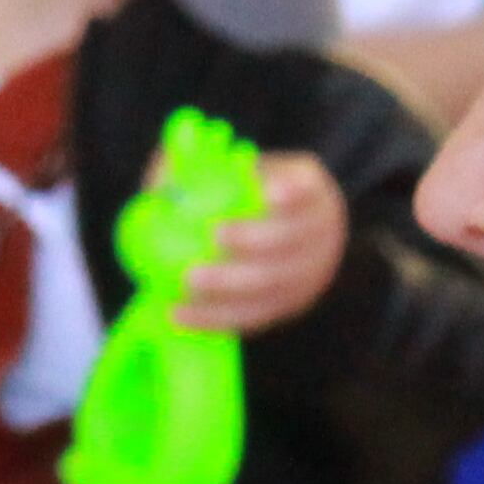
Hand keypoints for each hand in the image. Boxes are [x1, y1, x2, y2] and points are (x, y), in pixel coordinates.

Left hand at [175, 154, 346, 335]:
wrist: (268, 234)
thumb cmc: (238, 191)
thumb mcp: (227, 167)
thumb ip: (195, 167)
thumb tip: (162, 181)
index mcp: (311, 191)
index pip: (309, 188)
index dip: (294, 191)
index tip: (266, 191)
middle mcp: (321, 235)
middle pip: (291, 241)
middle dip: (255, 240)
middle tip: (214, 235)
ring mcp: (310, 276)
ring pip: (271, 287)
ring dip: (228, 287)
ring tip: (188, 279)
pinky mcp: (288, 307)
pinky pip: (251, 317)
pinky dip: (214, 317)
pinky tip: (178, 313)